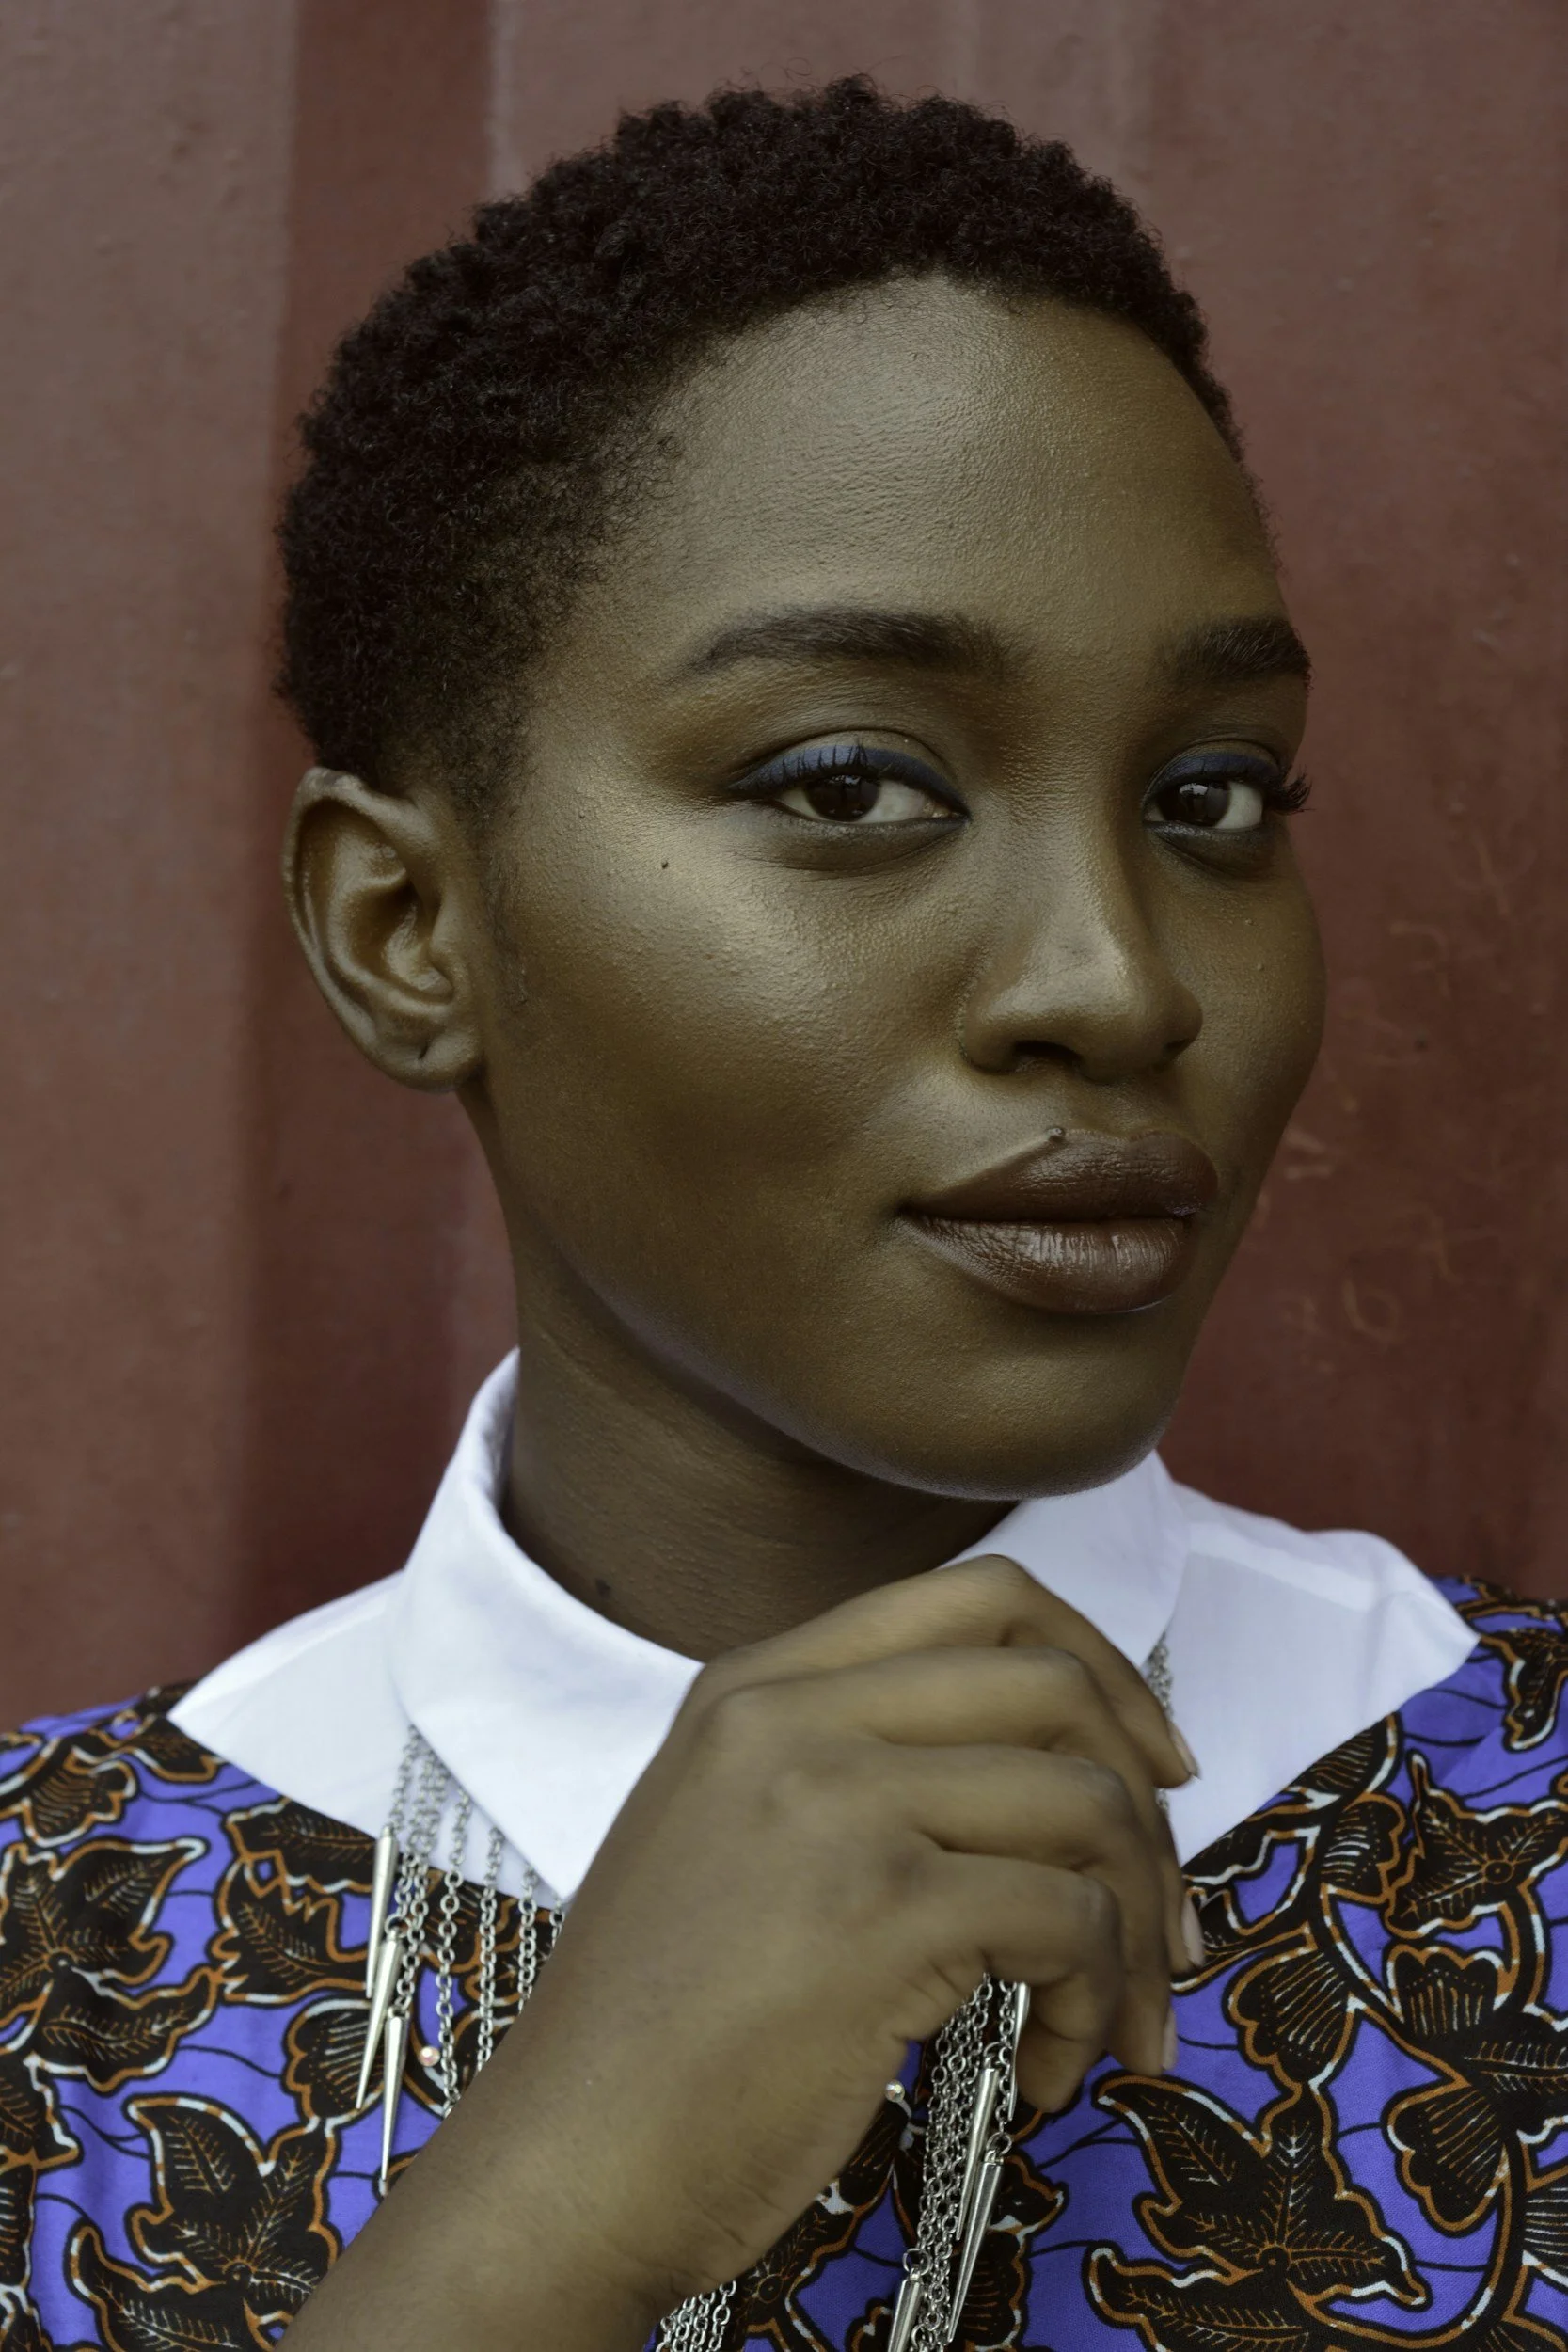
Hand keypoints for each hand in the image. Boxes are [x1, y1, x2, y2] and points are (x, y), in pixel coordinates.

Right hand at [287, 1556, 1193, 2351]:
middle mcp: (795, 1714)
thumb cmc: (654, 2029)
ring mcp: (837, 1803)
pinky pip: (1069, 1916)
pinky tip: (1050, 2071)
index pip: (977, 1595)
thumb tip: (1039, 1774)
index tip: (1152, 1763)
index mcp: (754, 1684)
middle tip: (1165, 1922)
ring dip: (1138, 1926)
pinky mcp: (882, 1912)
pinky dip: (1094, 1999)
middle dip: (1145, 1807)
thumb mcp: (721, 1833)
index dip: (1097, 1664)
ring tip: (1114, 2021)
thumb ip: (842, 1767)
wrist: (568, 2161)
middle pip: (1054, 1684)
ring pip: (1084, 1800)